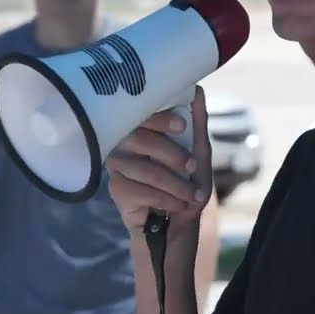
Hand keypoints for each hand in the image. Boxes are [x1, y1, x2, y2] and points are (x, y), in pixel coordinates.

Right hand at [105, 86, 212, 233]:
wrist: (176, 225)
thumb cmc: (185, 183)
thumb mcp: (198, 152)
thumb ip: (197, 122)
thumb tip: (197, 89)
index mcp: (142, 128)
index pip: (140, 113)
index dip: (160, 118)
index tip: (181, 127)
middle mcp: (124, 142)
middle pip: (138, 138)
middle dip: (171, 154)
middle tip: (192, 166)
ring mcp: (117, 165)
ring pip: (145, 168)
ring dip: (176, 184)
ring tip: (193, 196)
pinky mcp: (116, 189)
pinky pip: (141, 190)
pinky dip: (167, 199)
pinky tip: (178, 205)